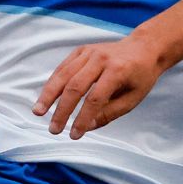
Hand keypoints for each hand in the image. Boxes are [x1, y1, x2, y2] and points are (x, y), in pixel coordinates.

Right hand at [32, 34, 164, 138]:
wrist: (144, 48)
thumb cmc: (140, 76)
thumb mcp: (133, 98)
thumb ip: (110, 113)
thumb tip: (87, 127)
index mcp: (118, 70)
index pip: (95, 98)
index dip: (83, 118)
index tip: (74, 135)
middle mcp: (101, 59)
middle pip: (75, 86)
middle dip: (62, 110)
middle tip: (54, 129)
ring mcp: (90, 52)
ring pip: (64, 75)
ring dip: (49, 95)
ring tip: (38, 112)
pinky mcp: (82, 50)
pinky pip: (63, 67)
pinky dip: (53, 82)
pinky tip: (46, 98)